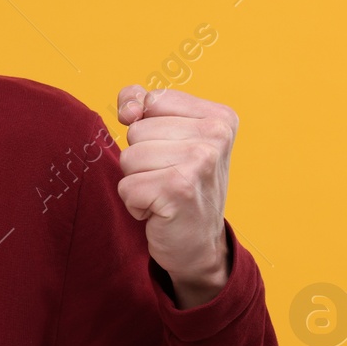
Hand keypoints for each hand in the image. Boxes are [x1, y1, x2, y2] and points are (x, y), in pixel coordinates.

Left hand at [115, 86, 236, 306]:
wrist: (199, 245)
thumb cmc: (181, 187)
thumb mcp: (169, 138)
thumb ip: (141, 105)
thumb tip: (128, 110)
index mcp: (219, 116)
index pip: (150, 100)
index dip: (143, 127)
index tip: (168, 152)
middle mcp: (216, 134)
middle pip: (136, 131)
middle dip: (141, 160)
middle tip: (168, 180)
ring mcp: (200, 160)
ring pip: (129, 158)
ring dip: (137, 182)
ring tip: (164, 194)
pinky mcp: (179, 188)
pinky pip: (127, 187)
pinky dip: (135, 204)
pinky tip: (160, 211)